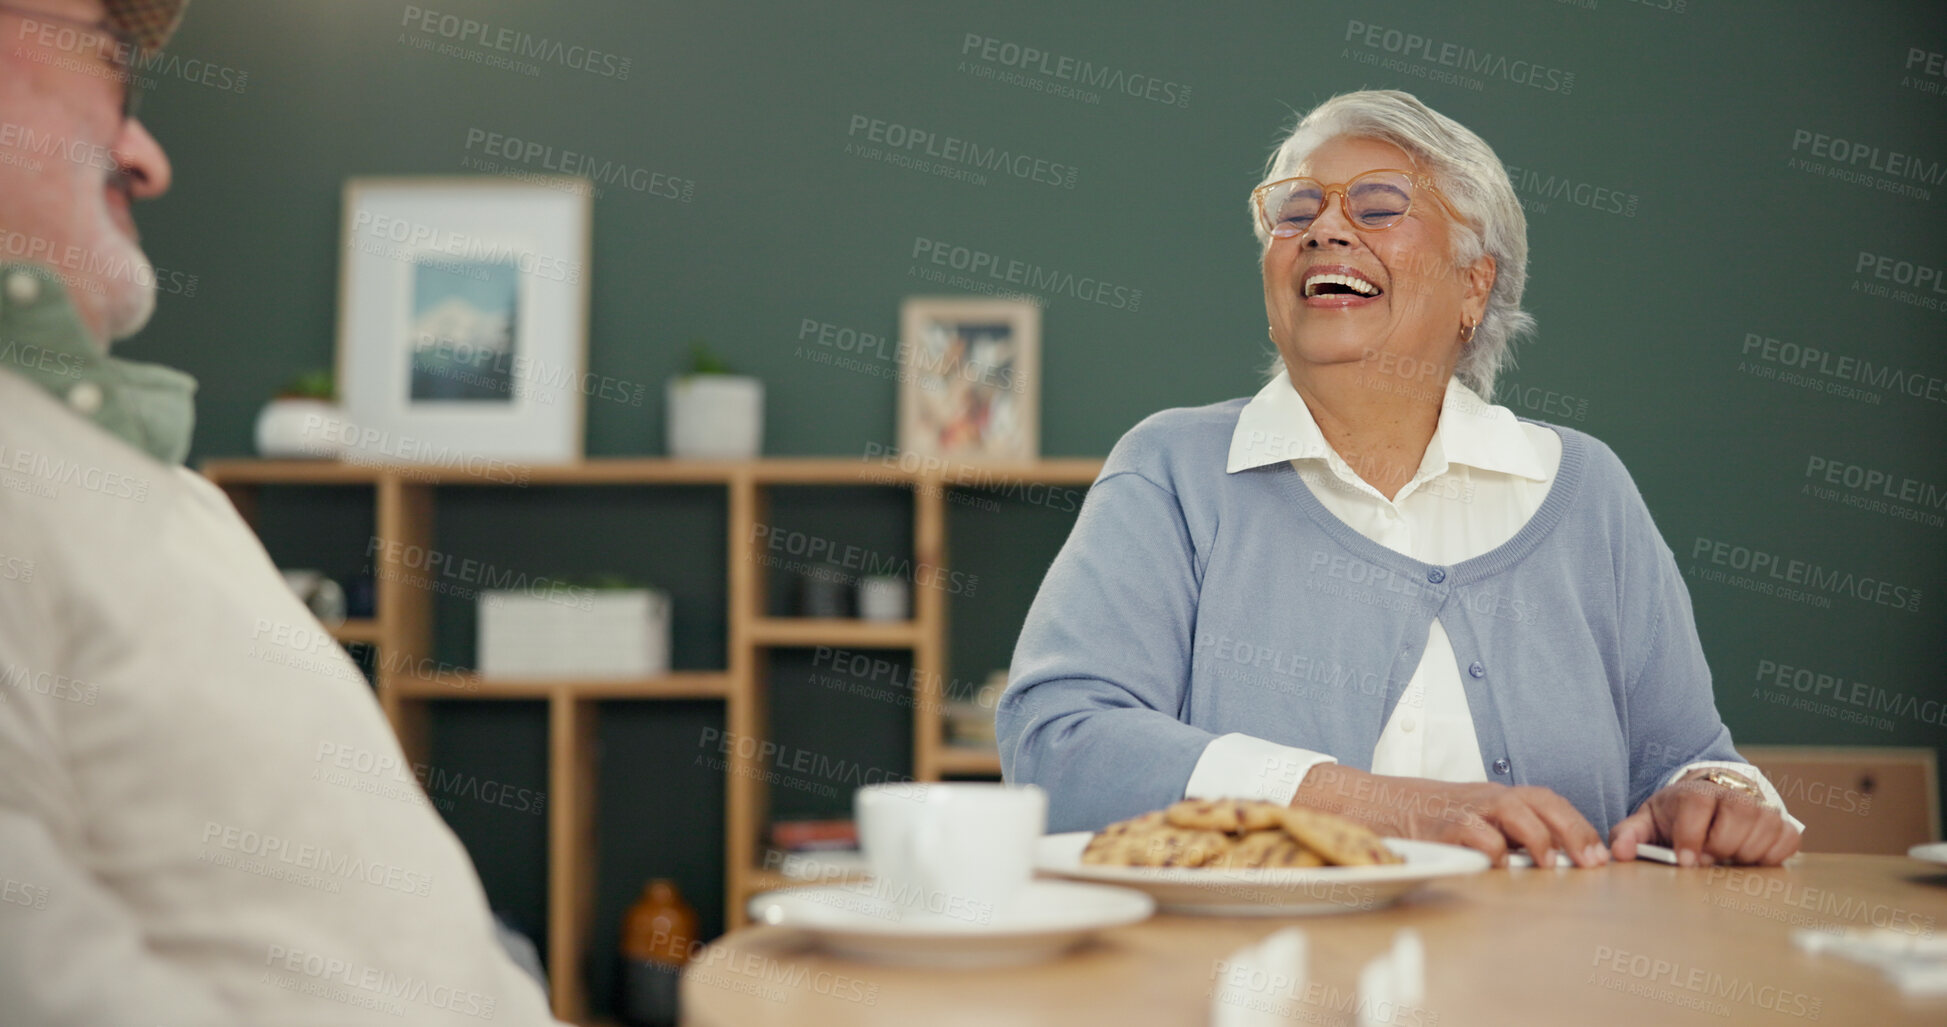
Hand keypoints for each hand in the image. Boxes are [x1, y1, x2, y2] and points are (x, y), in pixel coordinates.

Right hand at [1293, 764, 1608, 867]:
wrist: (1363, 801)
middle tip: (1590, 862)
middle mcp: (1482, 796)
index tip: (1599, 855)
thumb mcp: (1463, 820)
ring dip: (1538, 836)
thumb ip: (1497, 834)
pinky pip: (1471, 828)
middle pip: (1540, 801)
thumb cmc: (1414, 817)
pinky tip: (1499, 864)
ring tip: (1551, 864)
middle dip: (1573, 829)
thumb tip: (1540, 862)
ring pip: (1512, 808)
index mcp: (1492, 796)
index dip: (1578, 824)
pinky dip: (1490, 847)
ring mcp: (1459, 806)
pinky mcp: (1435, 822)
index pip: (1546, 800)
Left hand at [1609, 775, 1799, 866]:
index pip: (1697, 806)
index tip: (1686, 861)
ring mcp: (1760, 808)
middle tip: (1708, 859)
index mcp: (1694, 793)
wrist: (1708, 805)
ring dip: (1744, 852)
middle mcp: (1731, 795)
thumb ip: (1629, 836)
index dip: (1691, 835)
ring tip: (1726, 858)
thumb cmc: (1676, 819)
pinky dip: (1772, 855)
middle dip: (1720, 845)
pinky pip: (1788, 840)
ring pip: (1764, 828)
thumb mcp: (1646, 824)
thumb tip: (1620, 853)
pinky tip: (1749, 858)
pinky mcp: (1782, 825)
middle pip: (1737, 815)